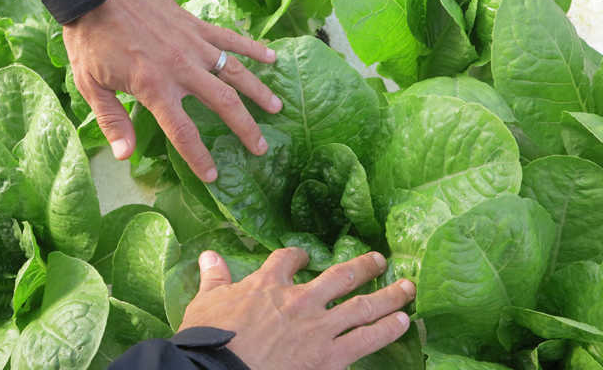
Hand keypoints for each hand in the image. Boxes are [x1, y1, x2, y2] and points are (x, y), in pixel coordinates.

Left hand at [62, 0, 281, 181]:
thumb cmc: (90, 38)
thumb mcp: (90, 84)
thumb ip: (112, 121)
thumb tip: (125, 156)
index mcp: (154, 87)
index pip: (183, 131)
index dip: (199, 156)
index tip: (213, 175)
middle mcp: (181, 69)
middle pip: (223, 104)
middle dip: (244, 128)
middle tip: (260, 148)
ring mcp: (193, 45)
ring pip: (234, 72)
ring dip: (258, 91)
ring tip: (276, 108)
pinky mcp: (196, 26)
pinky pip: (230, 38)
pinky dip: (252, 47)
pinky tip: (272, 57)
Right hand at [180, 248, 415, 369]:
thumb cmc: (209, 338)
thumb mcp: (205, 303)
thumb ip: (214, 278)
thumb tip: (208, 255)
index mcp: (268, 284)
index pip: (288, 260)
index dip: (297, 256)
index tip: (302, 256)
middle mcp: (300, 300)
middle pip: (339, 276)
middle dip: (362, 267)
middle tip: (380, 260)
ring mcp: (318, 328)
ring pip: (361, 306)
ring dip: (387, 296)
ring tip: (408, 288)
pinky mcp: (328, 357)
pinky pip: (364, 340)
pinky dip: (385, 330)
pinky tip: (402, 322)